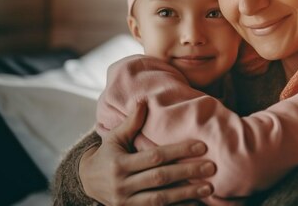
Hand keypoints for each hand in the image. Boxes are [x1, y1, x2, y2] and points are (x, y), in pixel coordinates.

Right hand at [79, 101, 215, 204]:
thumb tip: (143, 101)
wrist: (86, 183)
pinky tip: (195, 203)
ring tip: (209, 187)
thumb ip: (131, 122)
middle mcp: (122, 185)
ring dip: (186, 194)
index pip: (154, 157)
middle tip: (211, 167)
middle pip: (160, 178)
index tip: (201, 146)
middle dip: (187, 172)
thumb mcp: (114, 138)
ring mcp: (126, 203)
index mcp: (119, 164)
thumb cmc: (107, 155)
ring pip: (160, 199)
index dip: (178, 151)